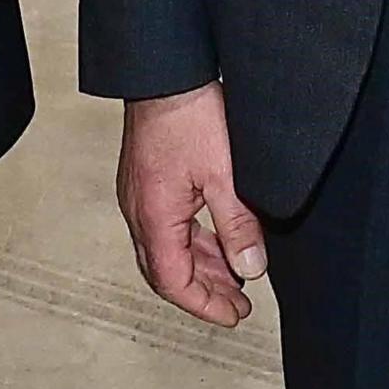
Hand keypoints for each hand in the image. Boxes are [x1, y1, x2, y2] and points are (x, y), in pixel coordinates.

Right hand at [117, 81, 267, 326]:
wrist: (166, 72)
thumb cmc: (190, 114)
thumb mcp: (225, 174)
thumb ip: (237, 225)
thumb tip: (250, 269)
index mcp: (154, 215)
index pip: (172, 281)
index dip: (204, 305)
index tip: (233, 315)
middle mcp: (139, 210)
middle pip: (166, 270)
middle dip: (204, 291)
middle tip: (238, 305)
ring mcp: (139, 195)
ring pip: (167, 248)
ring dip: (200, 266)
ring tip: (234, 277)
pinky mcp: (147, 180)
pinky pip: (167, 225)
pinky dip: (192, 241)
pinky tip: (215, 239)